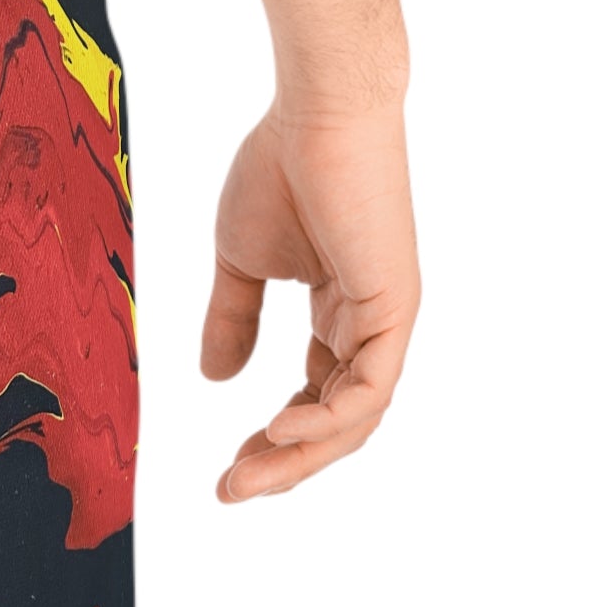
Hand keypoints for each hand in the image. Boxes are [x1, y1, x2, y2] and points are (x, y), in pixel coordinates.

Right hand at [201, 100, 418, 500]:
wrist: (313, 114)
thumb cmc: (278, 170)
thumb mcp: (238, 263)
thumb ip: (231, 320)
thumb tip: (214, 378)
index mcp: (339, 312)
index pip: (315, 395)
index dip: (273, 439)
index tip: (225, 467)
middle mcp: (371, 322)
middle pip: (337, 420)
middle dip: (283, 464)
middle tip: (230, 492)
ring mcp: (387, 316)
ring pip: (354, 416)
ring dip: (300, 456)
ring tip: (246, 475)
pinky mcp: (394, 304)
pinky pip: (368, 387)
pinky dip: (328, 419)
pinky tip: (278, 429)